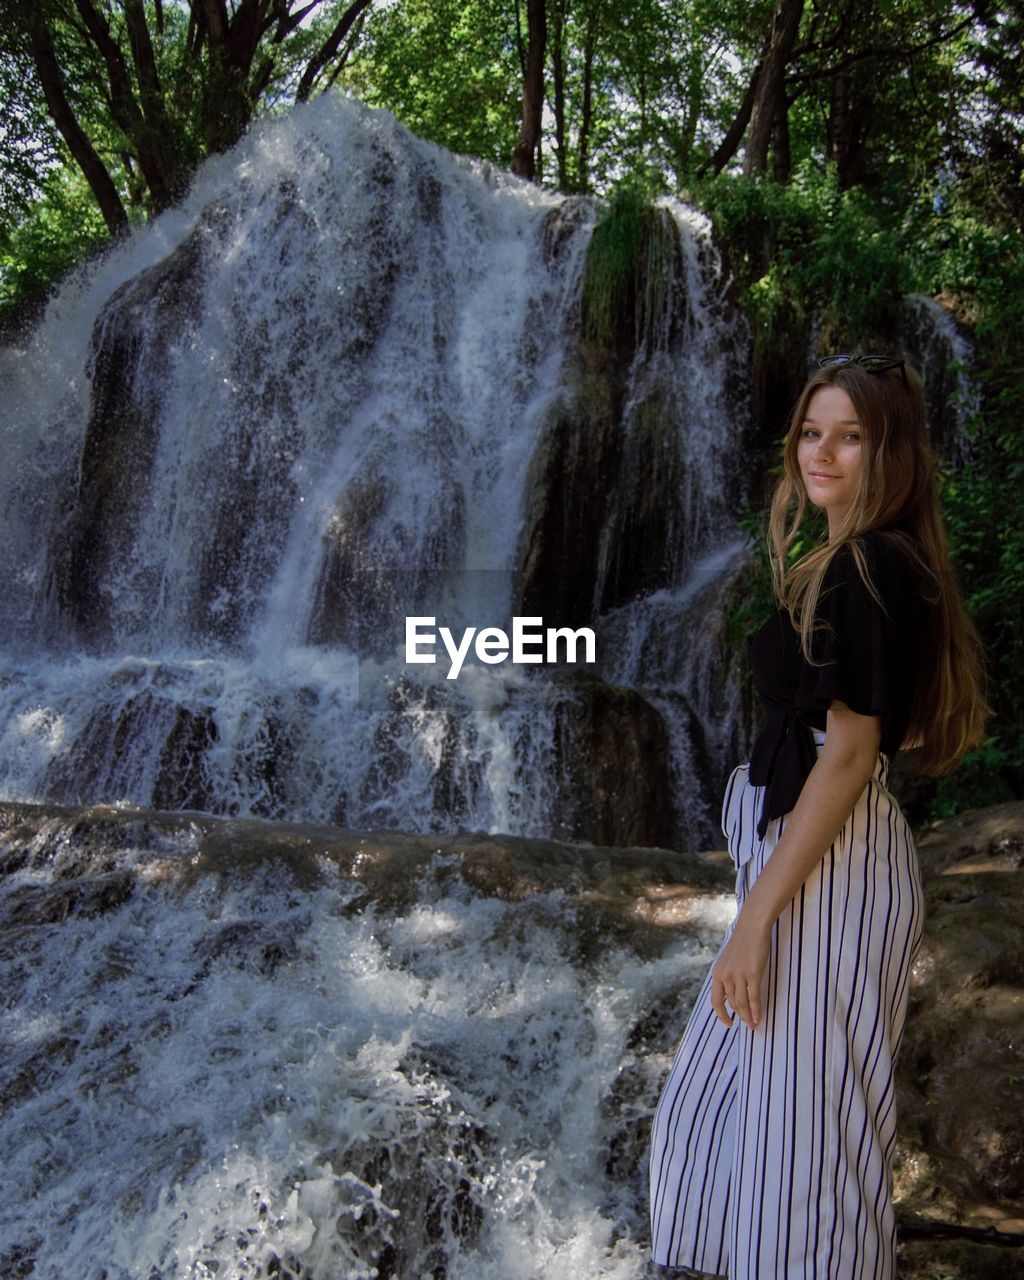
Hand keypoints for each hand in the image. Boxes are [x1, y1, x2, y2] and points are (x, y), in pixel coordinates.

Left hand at [710, 909, 771, 1031]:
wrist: (752, 926)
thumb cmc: (743, 942)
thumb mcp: (729, 960)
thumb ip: (728, 975)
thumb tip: (732, 993)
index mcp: (717, 973)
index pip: (716, 1001)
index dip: (721, 1015)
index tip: (728, 1024)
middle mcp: (725, 975)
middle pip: (732, 1003)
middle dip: (740, 1016)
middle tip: (748, 1025)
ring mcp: (738, 975)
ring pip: (742, 1003)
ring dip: (748, 1016)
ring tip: (754, 1024)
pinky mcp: (752, 974)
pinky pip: (753, 997)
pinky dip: (756, 1010)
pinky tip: (758, 1017)